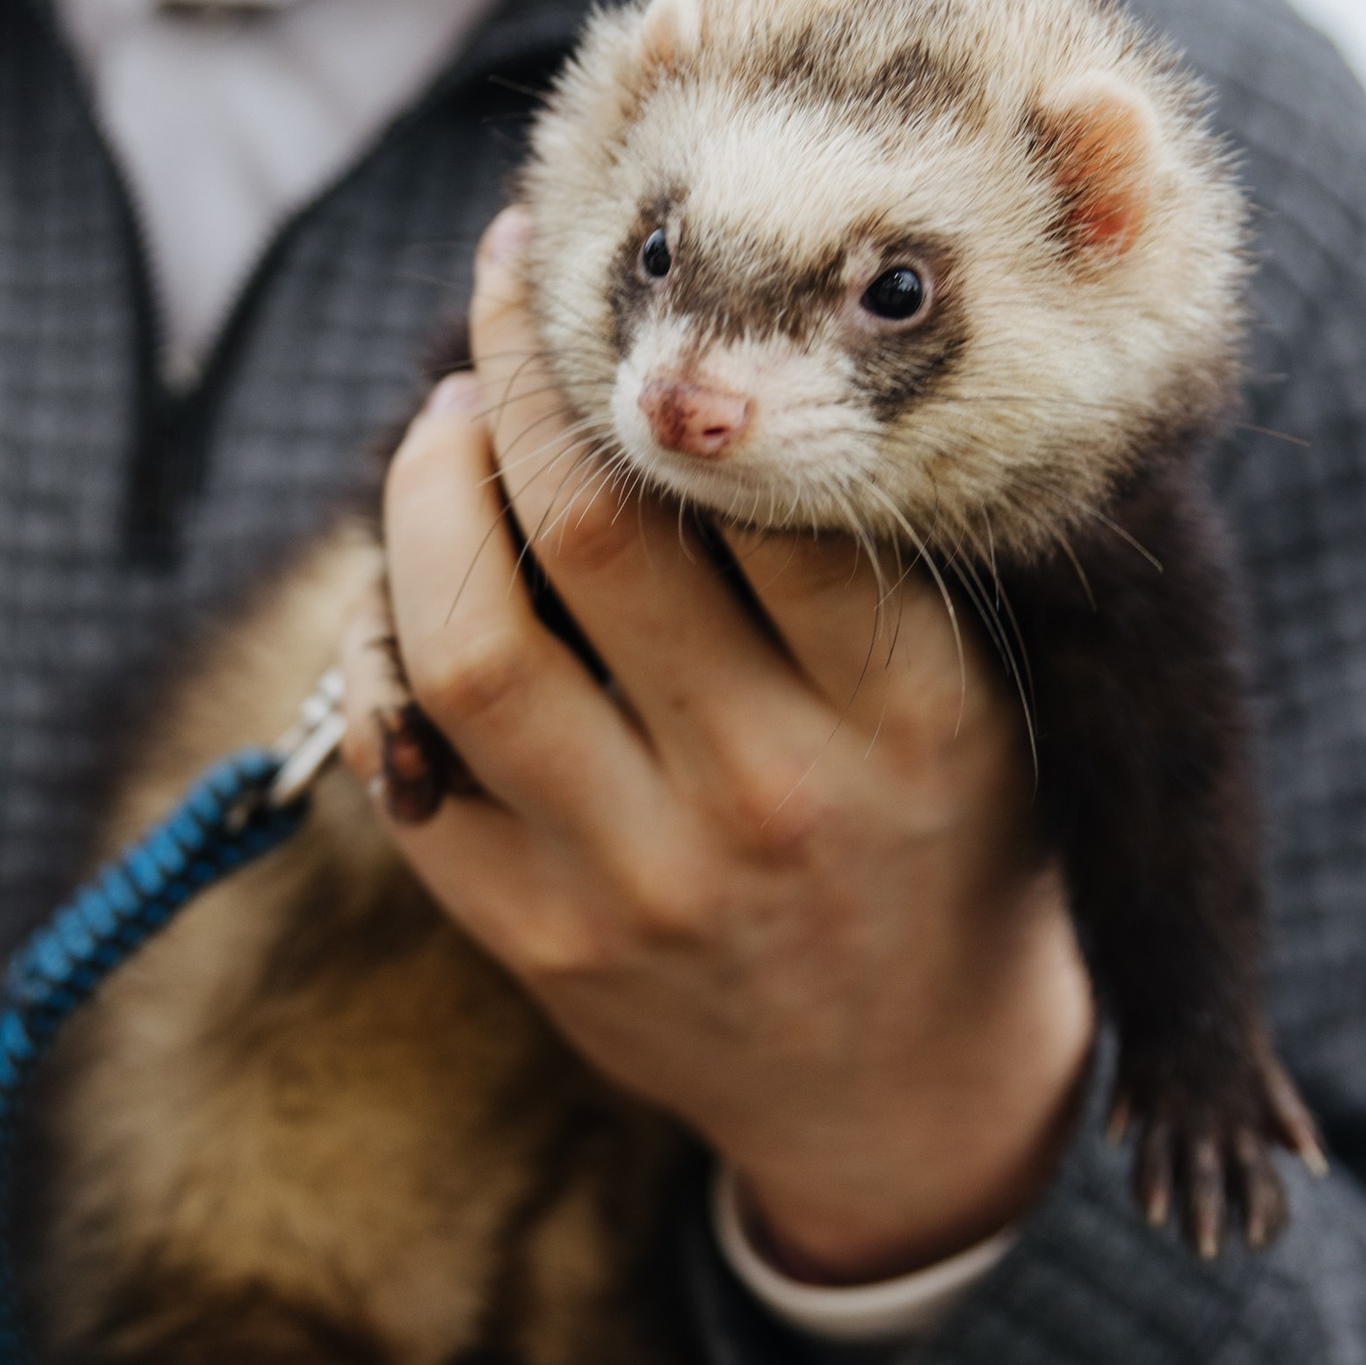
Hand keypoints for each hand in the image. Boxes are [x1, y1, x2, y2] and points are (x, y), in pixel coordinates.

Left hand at [344, 210, 1096, 1283]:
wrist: (911, 1097)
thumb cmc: (950, 845)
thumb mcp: (981, 698)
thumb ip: (877, 553)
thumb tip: (714, 340)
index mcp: (912, 713)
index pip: (762, 487)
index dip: (660, 350)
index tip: (618, 268)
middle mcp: (772, 797)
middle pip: (590, 533)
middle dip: (519, 378)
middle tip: (501, 298)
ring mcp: (640, 882)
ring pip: (466, 643)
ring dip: (424, 494)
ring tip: (443, 424)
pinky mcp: (539, 945)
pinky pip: (406, 767)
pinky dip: (383, 645)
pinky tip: (407, 579)